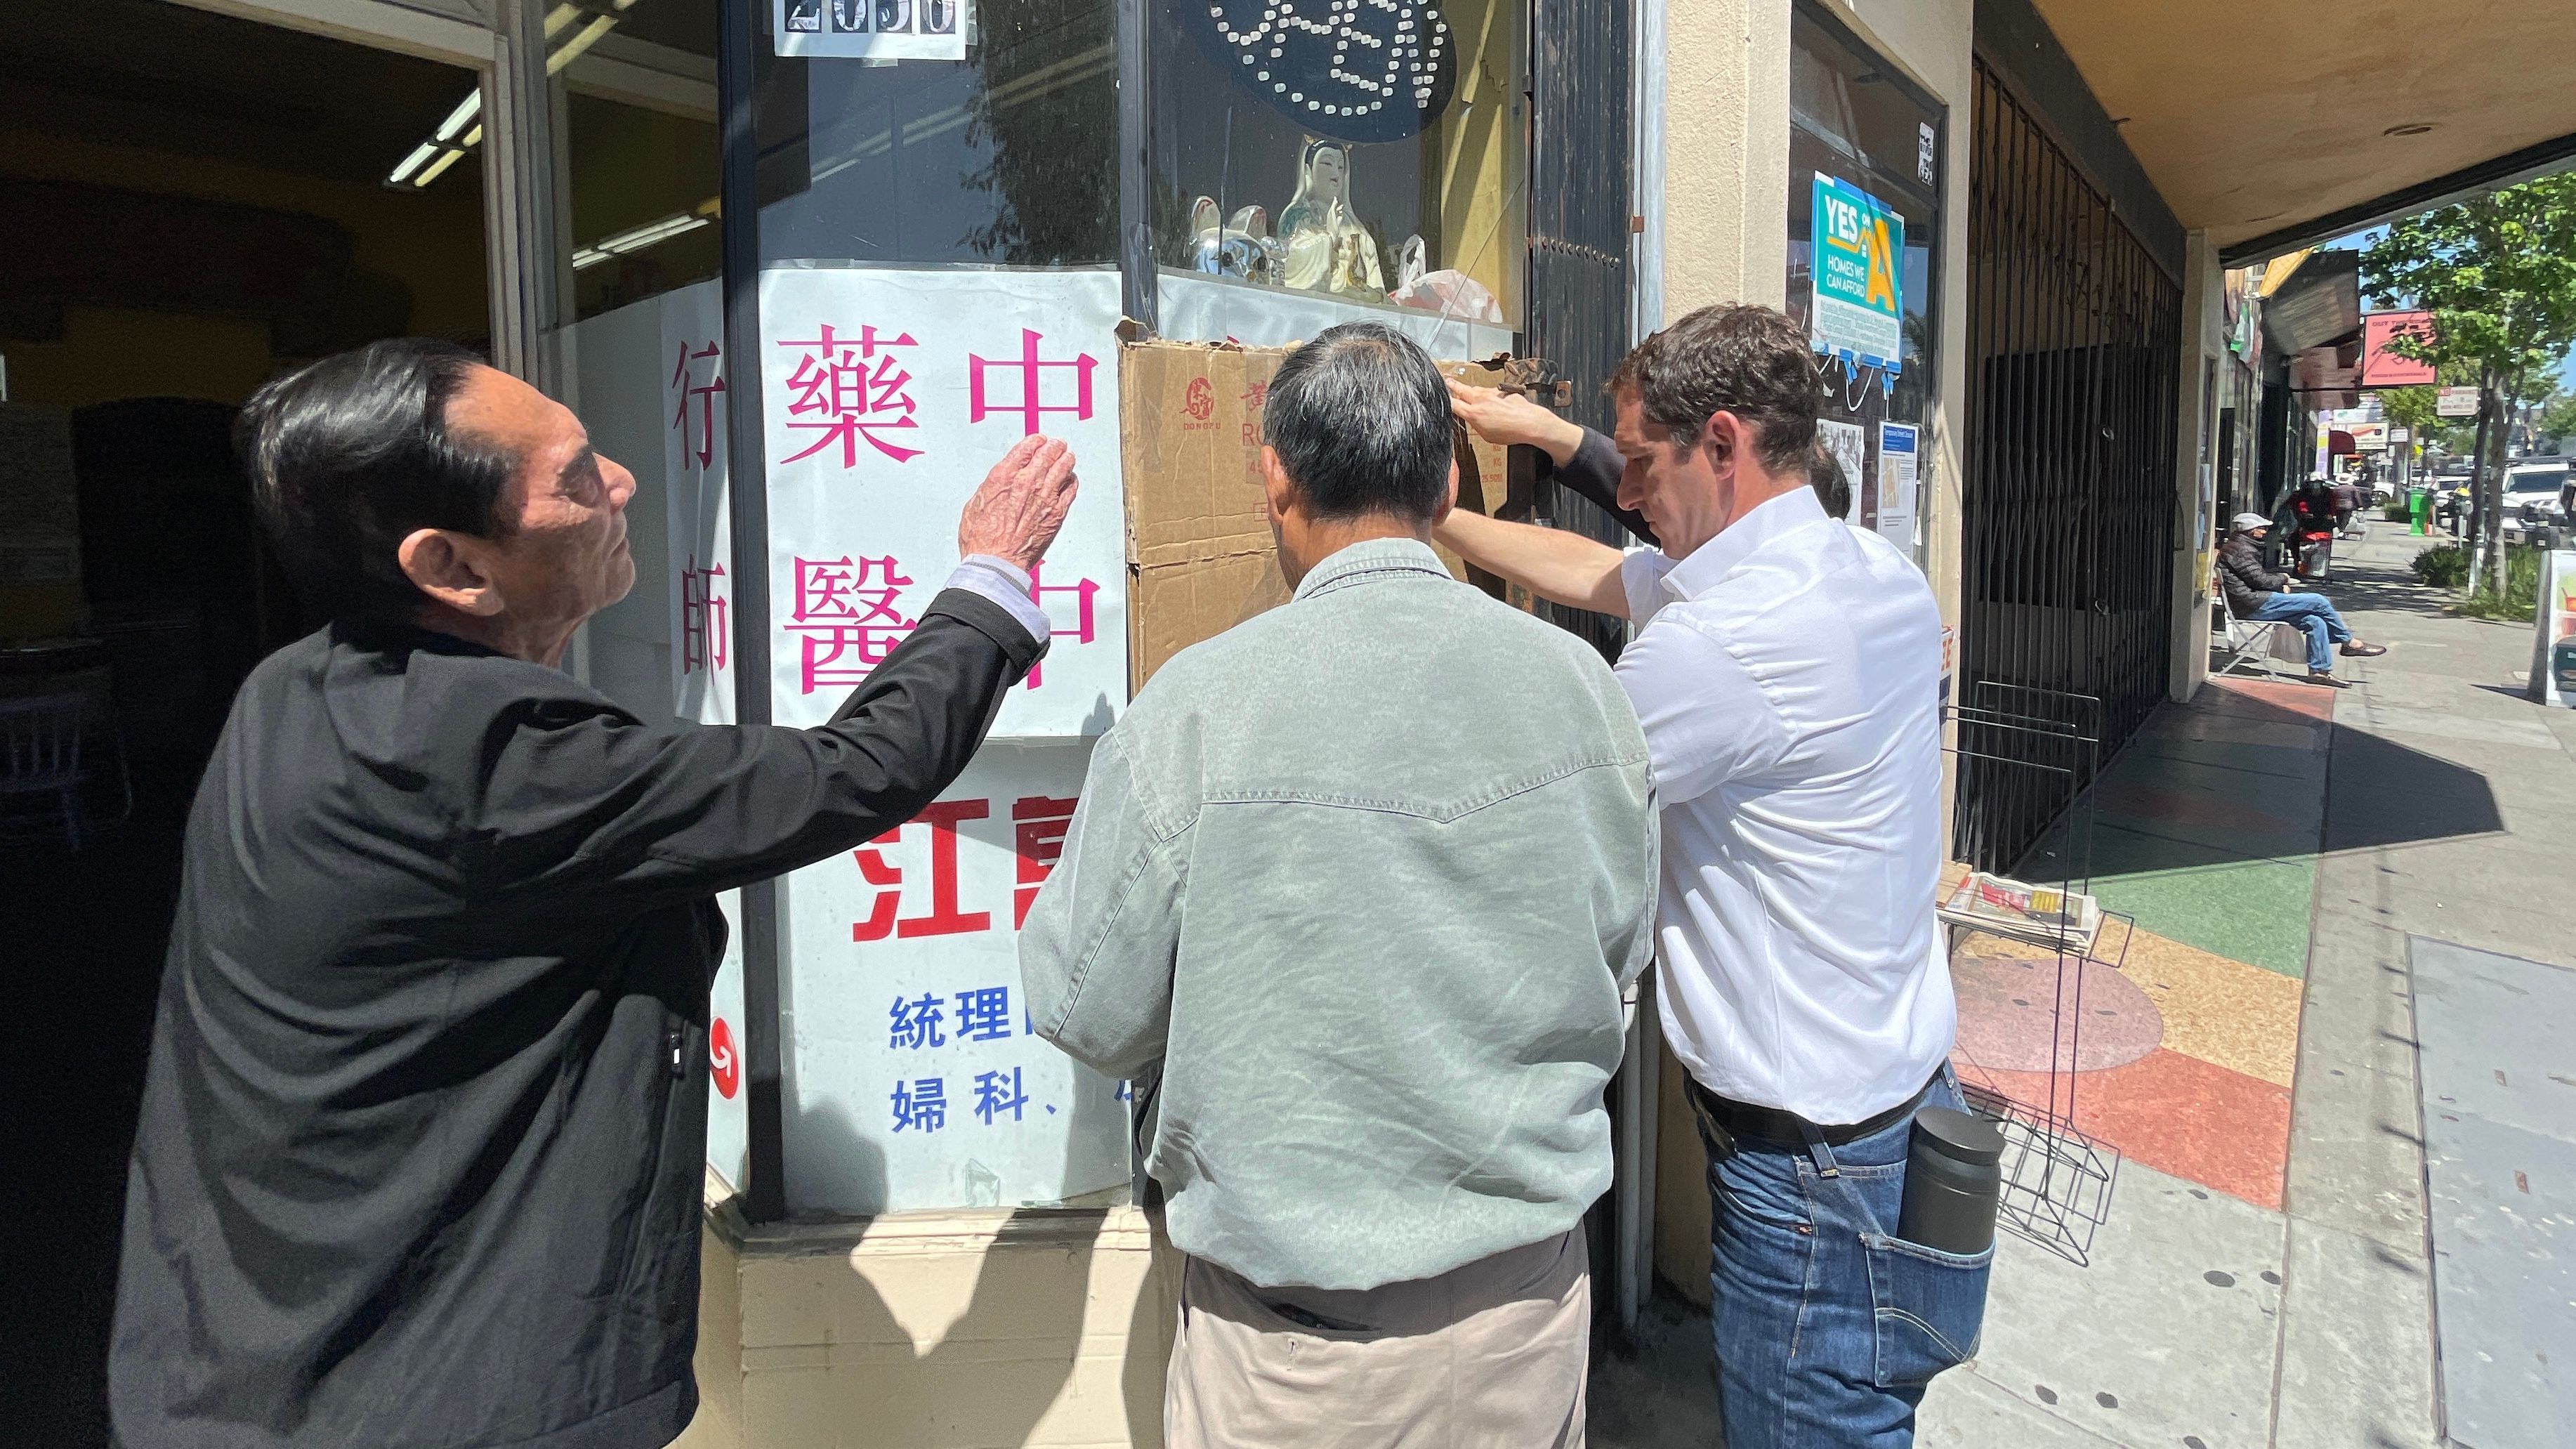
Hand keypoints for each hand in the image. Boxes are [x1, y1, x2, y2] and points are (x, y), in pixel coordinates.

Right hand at [957, 435, 1077, 571]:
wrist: (996, 562)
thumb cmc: (982, 539)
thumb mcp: (976, 504)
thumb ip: (992, 488)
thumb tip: (998, 484)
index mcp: (1004, 477)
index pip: (1026, 448)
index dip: (1035, 441)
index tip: (1038, 440)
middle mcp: (1026, 483)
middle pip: (1047, 454)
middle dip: (1053, 447)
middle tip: (1056, 444)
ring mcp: (1045, 497)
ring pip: (1063, 468)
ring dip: (1066, 459)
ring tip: (1067, 456)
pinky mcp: (1056, 513)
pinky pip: (1071, 490)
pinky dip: (1072, 481)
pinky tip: (1070, 479)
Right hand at [1447, 378, 1583, 462]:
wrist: (1530, 422)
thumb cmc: (1511, 432)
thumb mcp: (1487, 436)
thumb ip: (1476, 424)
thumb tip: (1472, 418)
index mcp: (1473, 413)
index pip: (1452, 404)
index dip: (1444, 400)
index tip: (1441, 398)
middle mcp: (1480, 400)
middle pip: (1461, 389)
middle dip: (1452, 385)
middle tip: (1446, 380)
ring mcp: (1491, 393)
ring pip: (1475, 389)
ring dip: (1470, 390)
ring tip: (1467, 391)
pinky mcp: (1501, 391)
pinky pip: (1489, 391)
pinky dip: (1487, 394)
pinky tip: (1490, 400)